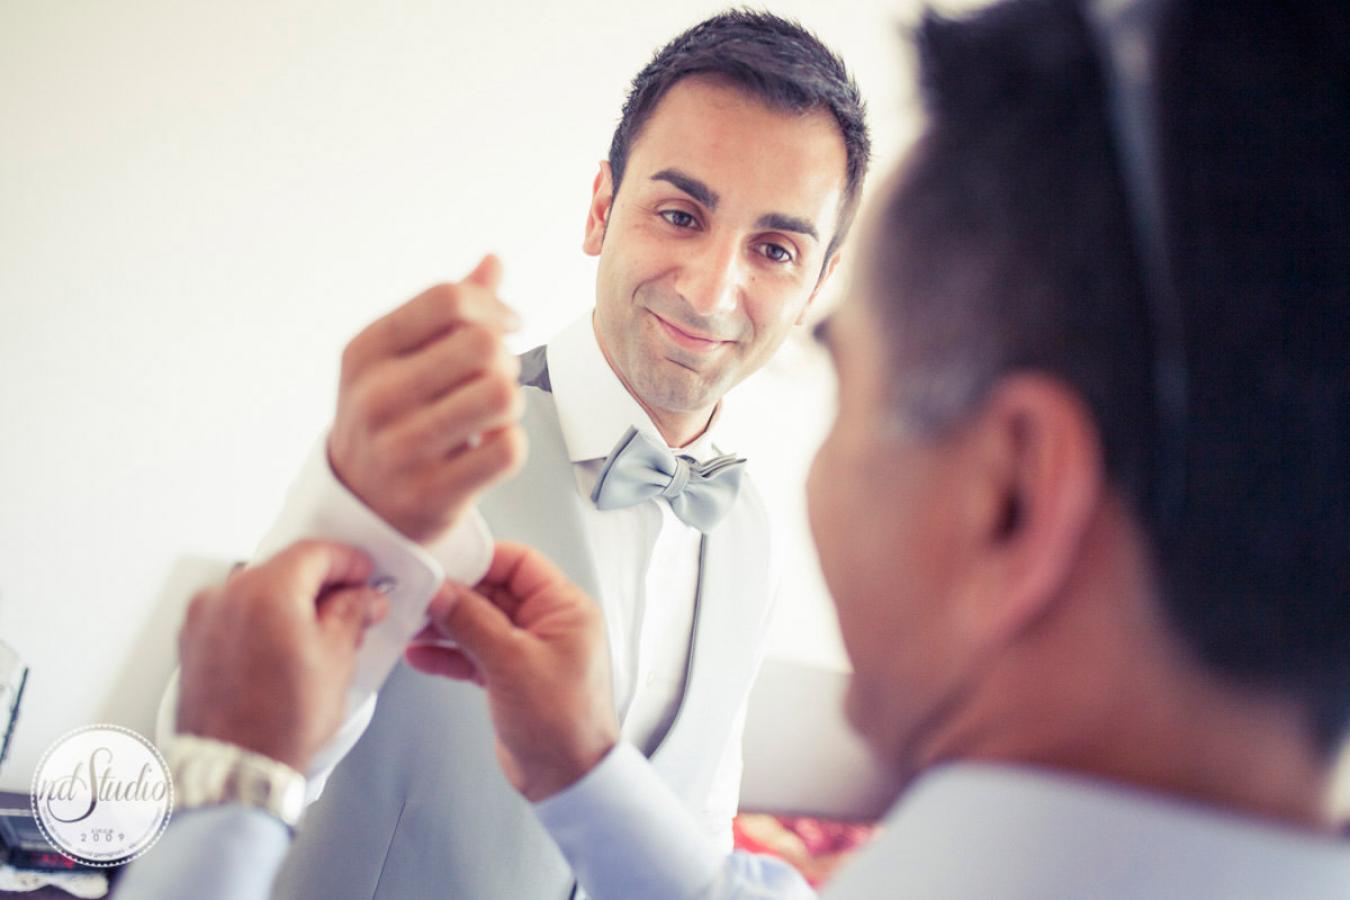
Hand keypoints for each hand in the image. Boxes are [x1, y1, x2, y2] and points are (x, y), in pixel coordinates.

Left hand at [176, 540, 388, 771]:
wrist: (234, 770)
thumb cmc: (277, 726)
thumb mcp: (337, 660)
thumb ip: (352, 614)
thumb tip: (361, 600)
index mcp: (264, 591)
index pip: (314, 552)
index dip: (348, 560)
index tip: (364, 571)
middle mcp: (224, 597)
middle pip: (283, 568)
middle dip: (322, 583)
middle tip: (352, 602)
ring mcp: (202, 620)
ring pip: (258, 591)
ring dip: (292, 602)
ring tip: (322, 632)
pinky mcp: (192, 644)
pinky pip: (236, 615)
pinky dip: (264, 620)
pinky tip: (288, 645)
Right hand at [330, 255, 527, 543]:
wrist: (363, 506)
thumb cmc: (392, 418)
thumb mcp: (400, 359)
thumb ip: (446, 311)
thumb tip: (494, 261)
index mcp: (365, 352)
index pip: (447, 299)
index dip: (494, 307)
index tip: (509, 325)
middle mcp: (375, 397)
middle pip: (484, 345)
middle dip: (505, 358)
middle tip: (493, 377)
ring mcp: (400, 449)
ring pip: (502, 395)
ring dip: (510, 402)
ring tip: (490, 412)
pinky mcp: (431, 495)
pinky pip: (509, 449)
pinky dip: (510, 444)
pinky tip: (488, 447)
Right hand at [405, 542, 618, 801]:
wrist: (567, 779)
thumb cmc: (563, 723)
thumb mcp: (512, 662)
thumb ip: (472, 622)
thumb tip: (442, 591)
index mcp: (565, 609)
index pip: (520, 563)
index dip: (481, 559)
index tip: (444, 560)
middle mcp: (549, 624)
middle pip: (494, 592)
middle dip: (455, 594)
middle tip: (418, 594)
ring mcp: (528, 650)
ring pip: (479, 622)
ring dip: (445, 624)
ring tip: (410, 623)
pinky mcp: (509, 676)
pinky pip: (474, 653)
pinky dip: (448, 653)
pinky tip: (419, 654)